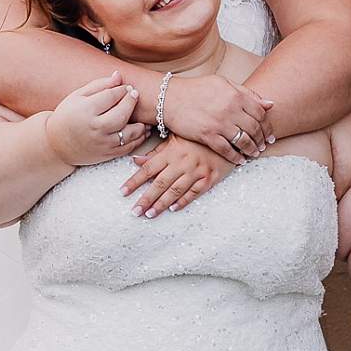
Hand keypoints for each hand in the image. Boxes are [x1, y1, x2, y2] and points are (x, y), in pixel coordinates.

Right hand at [43, 72, 148, 166]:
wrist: (56, 144)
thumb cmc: (67, 116)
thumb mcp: (78, 96)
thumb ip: (99, 85)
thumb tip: (119, 75)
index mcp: (86, 110)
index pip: (111, 96)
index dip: (122, 89)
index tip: (126, 87)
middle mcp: (95, 128)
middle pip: (122, 114)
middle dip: (132, 102)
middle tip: (134, 94)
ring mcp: (102, 143)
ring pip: (130, 133)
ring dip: (140, 124)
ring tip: (141, 116)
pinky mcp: (107, 154)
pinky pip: (128, 147)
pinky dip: (139, 139)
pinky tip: (141, 130)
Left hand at [120, 137, 234, 217]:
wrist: (227, 135)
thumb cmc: (197, 137)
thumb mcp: (175, 139)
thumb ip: (156, 152)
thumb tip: (136, 161)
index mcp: (171, 152)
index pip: (148, 168)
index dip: (134, 181)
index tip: (123, 192)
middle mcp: (182, 163)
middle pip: (160, 183)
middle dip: (145, 198)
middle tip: (134, 211)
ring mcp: (196, 171)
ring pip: (175, 190)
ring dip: (161, 204)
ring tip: (149, 214)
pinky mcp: (209, 178)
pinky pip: (195, 192)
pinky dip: (183, 201)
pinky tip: (173, 209)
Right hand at [160, 74, 275, 163]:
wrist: (170, 98)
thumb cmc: (197, 89)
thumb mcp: (223, 83)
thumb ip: (247, 93)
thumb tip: (270, 104)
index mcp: (236, 95)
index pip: (261, 113)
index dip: (268, 126)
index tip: (270, 134)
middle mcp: (230, 109)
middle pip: (255, 129)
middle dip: (262, 140)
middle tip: (263, 146)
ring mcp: (219, 123)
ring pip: (243, 141)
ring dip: (251, 150)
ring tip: (254, 153)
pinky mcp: (207, 135)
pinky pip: (227, 150)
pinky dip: (236, 158)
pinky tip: (240, 160)